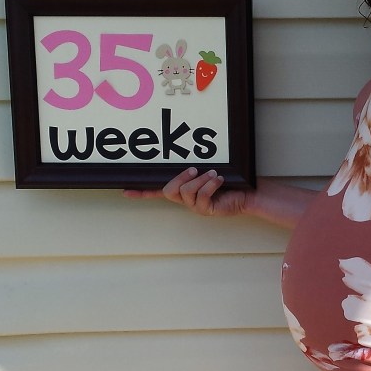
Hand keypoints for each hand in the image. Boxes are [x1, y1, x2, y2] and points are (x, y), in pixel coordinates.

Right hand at [123, 167, 249, 217]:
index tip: (125, 191)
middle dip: (181, 178)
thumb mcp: (206, 173)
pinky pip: (203, 195)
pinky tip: (219, 179)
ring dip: (201, 179)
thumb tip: (187, 160)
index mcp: (182, 191)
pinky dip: (211, 184)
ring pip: (187, 191)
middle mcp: (186, 200)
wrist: (245, 194)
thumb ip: (194, 169)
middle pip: (169, 191)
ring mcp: (195, 206)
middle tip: (194, 169)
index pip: (157, 192)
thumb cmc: (226, 182)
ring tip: (214, 174)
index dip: (142, 192)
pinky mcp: (206, 210)